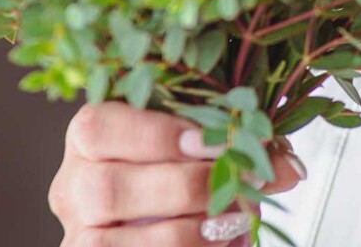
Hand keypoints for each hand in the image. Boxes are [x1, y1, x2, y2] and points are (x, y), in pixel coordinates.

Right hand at [48, 101, 304, 245]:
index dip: (153, 134)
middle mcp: (72, 188)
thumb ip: (230, 142)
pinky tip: (221, 245)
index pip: (97, 127)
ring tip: (235, 223)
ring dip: (185, 234)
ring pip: (111, 243)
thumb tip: (288, 168)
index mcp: (87, 138)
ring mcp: (78, 238)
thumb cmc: (178, 169)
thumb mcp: (197, 144)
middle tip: (237, 187)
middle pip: (106, 188)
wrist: (159, 221)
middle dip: (180, 188)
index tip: (209, 142)